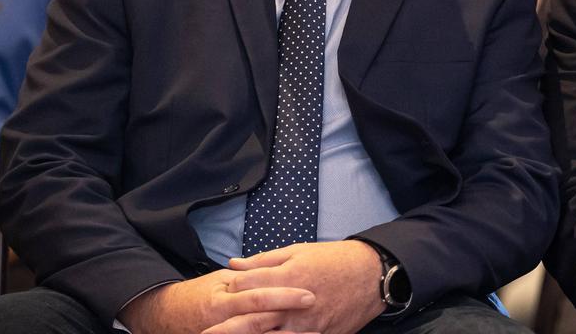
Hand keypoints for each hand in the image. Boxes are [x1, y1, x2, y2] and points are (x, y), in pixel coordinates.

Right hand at [119, 268, 315, 333]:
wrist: (166, 316)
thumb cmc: (200, 295)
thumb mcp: (221, 280)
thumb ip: (248, 275)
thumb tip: (275, 266)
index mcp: (225, 299)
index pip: (259, 296)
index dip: (285, 294)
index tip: (311, 292)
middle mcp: (225, 319)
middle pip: (260, 319)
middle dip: (288, 316)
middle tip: (316, 309)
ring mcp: (225, 333)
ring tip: (315, 333)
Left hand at [205, 240, 385, 333]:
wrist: (371, 276)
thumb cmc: (335, 260)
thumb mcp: (299, 251)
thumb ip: (264, 261)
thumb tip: (234, 263)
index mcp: (285, 278)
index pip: (245, 287)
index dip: (230, 290)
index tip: (219, 295)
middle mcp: (291, 305)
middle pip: (250, 320)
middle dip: (224, 329)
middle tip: (203, 333)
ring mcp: (305, 326)